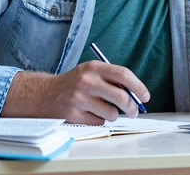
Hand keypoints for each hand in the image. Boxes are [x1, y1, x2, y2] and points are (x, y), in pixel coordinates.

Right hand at [1, 61, 149, 124]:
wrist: (44, 94)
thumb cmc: (74, 84)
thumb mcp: (90, 73)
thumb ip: (111, 79)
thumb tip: (136, 95)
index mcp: (93, 67)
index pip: (123, 74)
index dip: (138, 86)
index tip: (145, 96)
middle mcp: (86, 81)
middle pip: (121, 97)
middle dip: (132, 107)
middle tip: (134, 111)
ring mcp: (78, 98)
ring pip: (111, 113)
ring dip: (113, 115)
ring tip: (104, 111)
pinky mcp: (73, 114)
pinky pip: (98, 122)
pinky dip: (98, 120)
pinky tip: (88, 114)